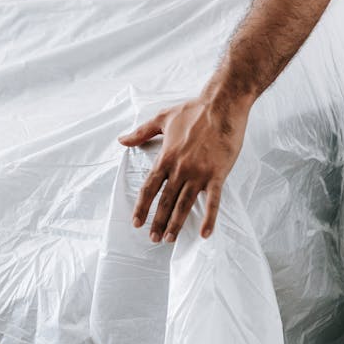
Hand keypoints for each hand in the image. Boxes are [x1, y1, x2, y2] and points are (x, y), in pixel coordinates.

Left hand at [118, 96, 249, 242]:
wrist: (222, 104)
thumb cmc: (193, 110)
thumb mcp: (162, 118)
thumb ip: (141, 132)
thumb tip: (121, 140)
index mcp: (166, 156)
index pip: (149, 187)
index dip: (142, 206)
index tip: (136, 222)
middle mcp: (180, 168)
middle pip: (165, 201)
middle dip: (158, 221)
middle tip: (153, 239)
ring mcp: (199, 173)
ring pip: (185, 204)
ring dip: (176, 224)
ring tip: (170, 239)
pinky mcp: (218, 174)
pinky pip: (213, 200)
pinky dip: (209, 218)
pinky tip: (205, 233)